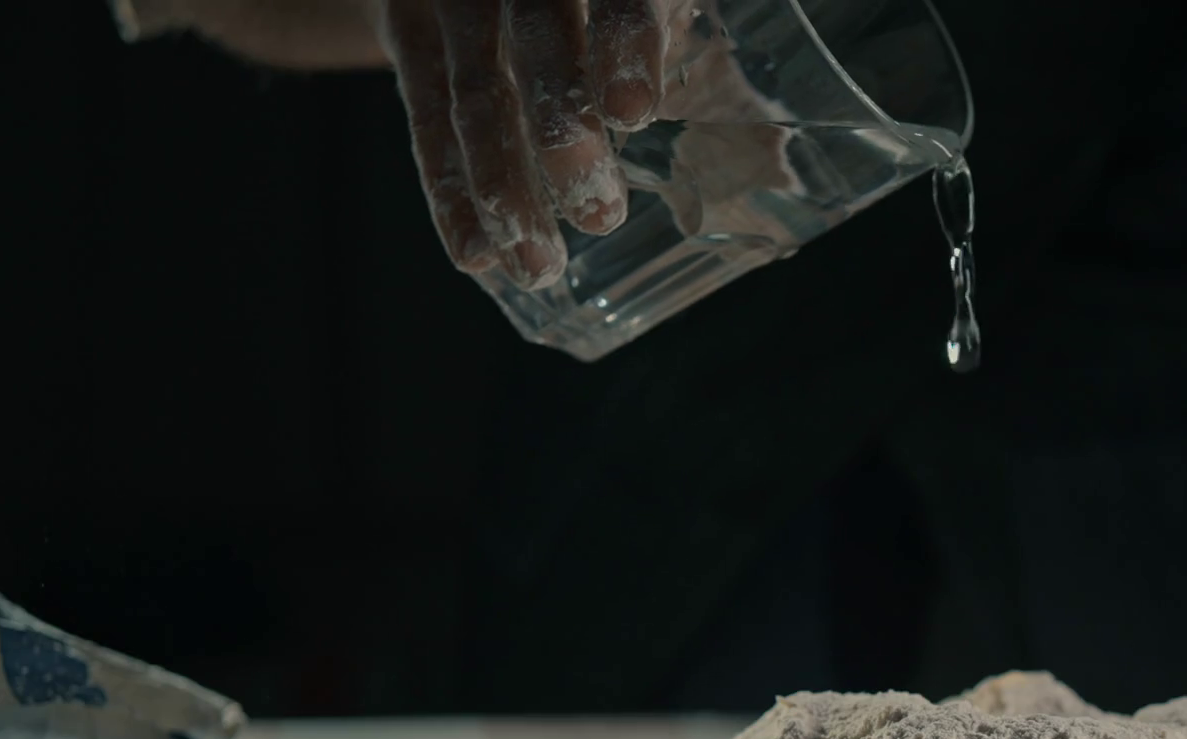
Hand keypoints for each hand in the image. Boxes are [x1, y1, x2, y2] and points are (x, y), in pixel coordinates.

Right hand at [370, 0, 686, 287]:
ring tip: (538, 265)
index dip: (626, 41)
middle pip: (535, 38)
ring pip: (474, 90)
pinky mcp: (407, 27)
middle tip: (597, 214)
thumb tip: (779, 171)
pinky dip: (449, 191)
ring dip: (503, 185)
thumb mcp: (656, 5)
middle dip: (560, 131)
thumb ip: (707, 60)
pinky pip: (424, 116)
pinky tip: (477, 253)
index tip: (632, 113)